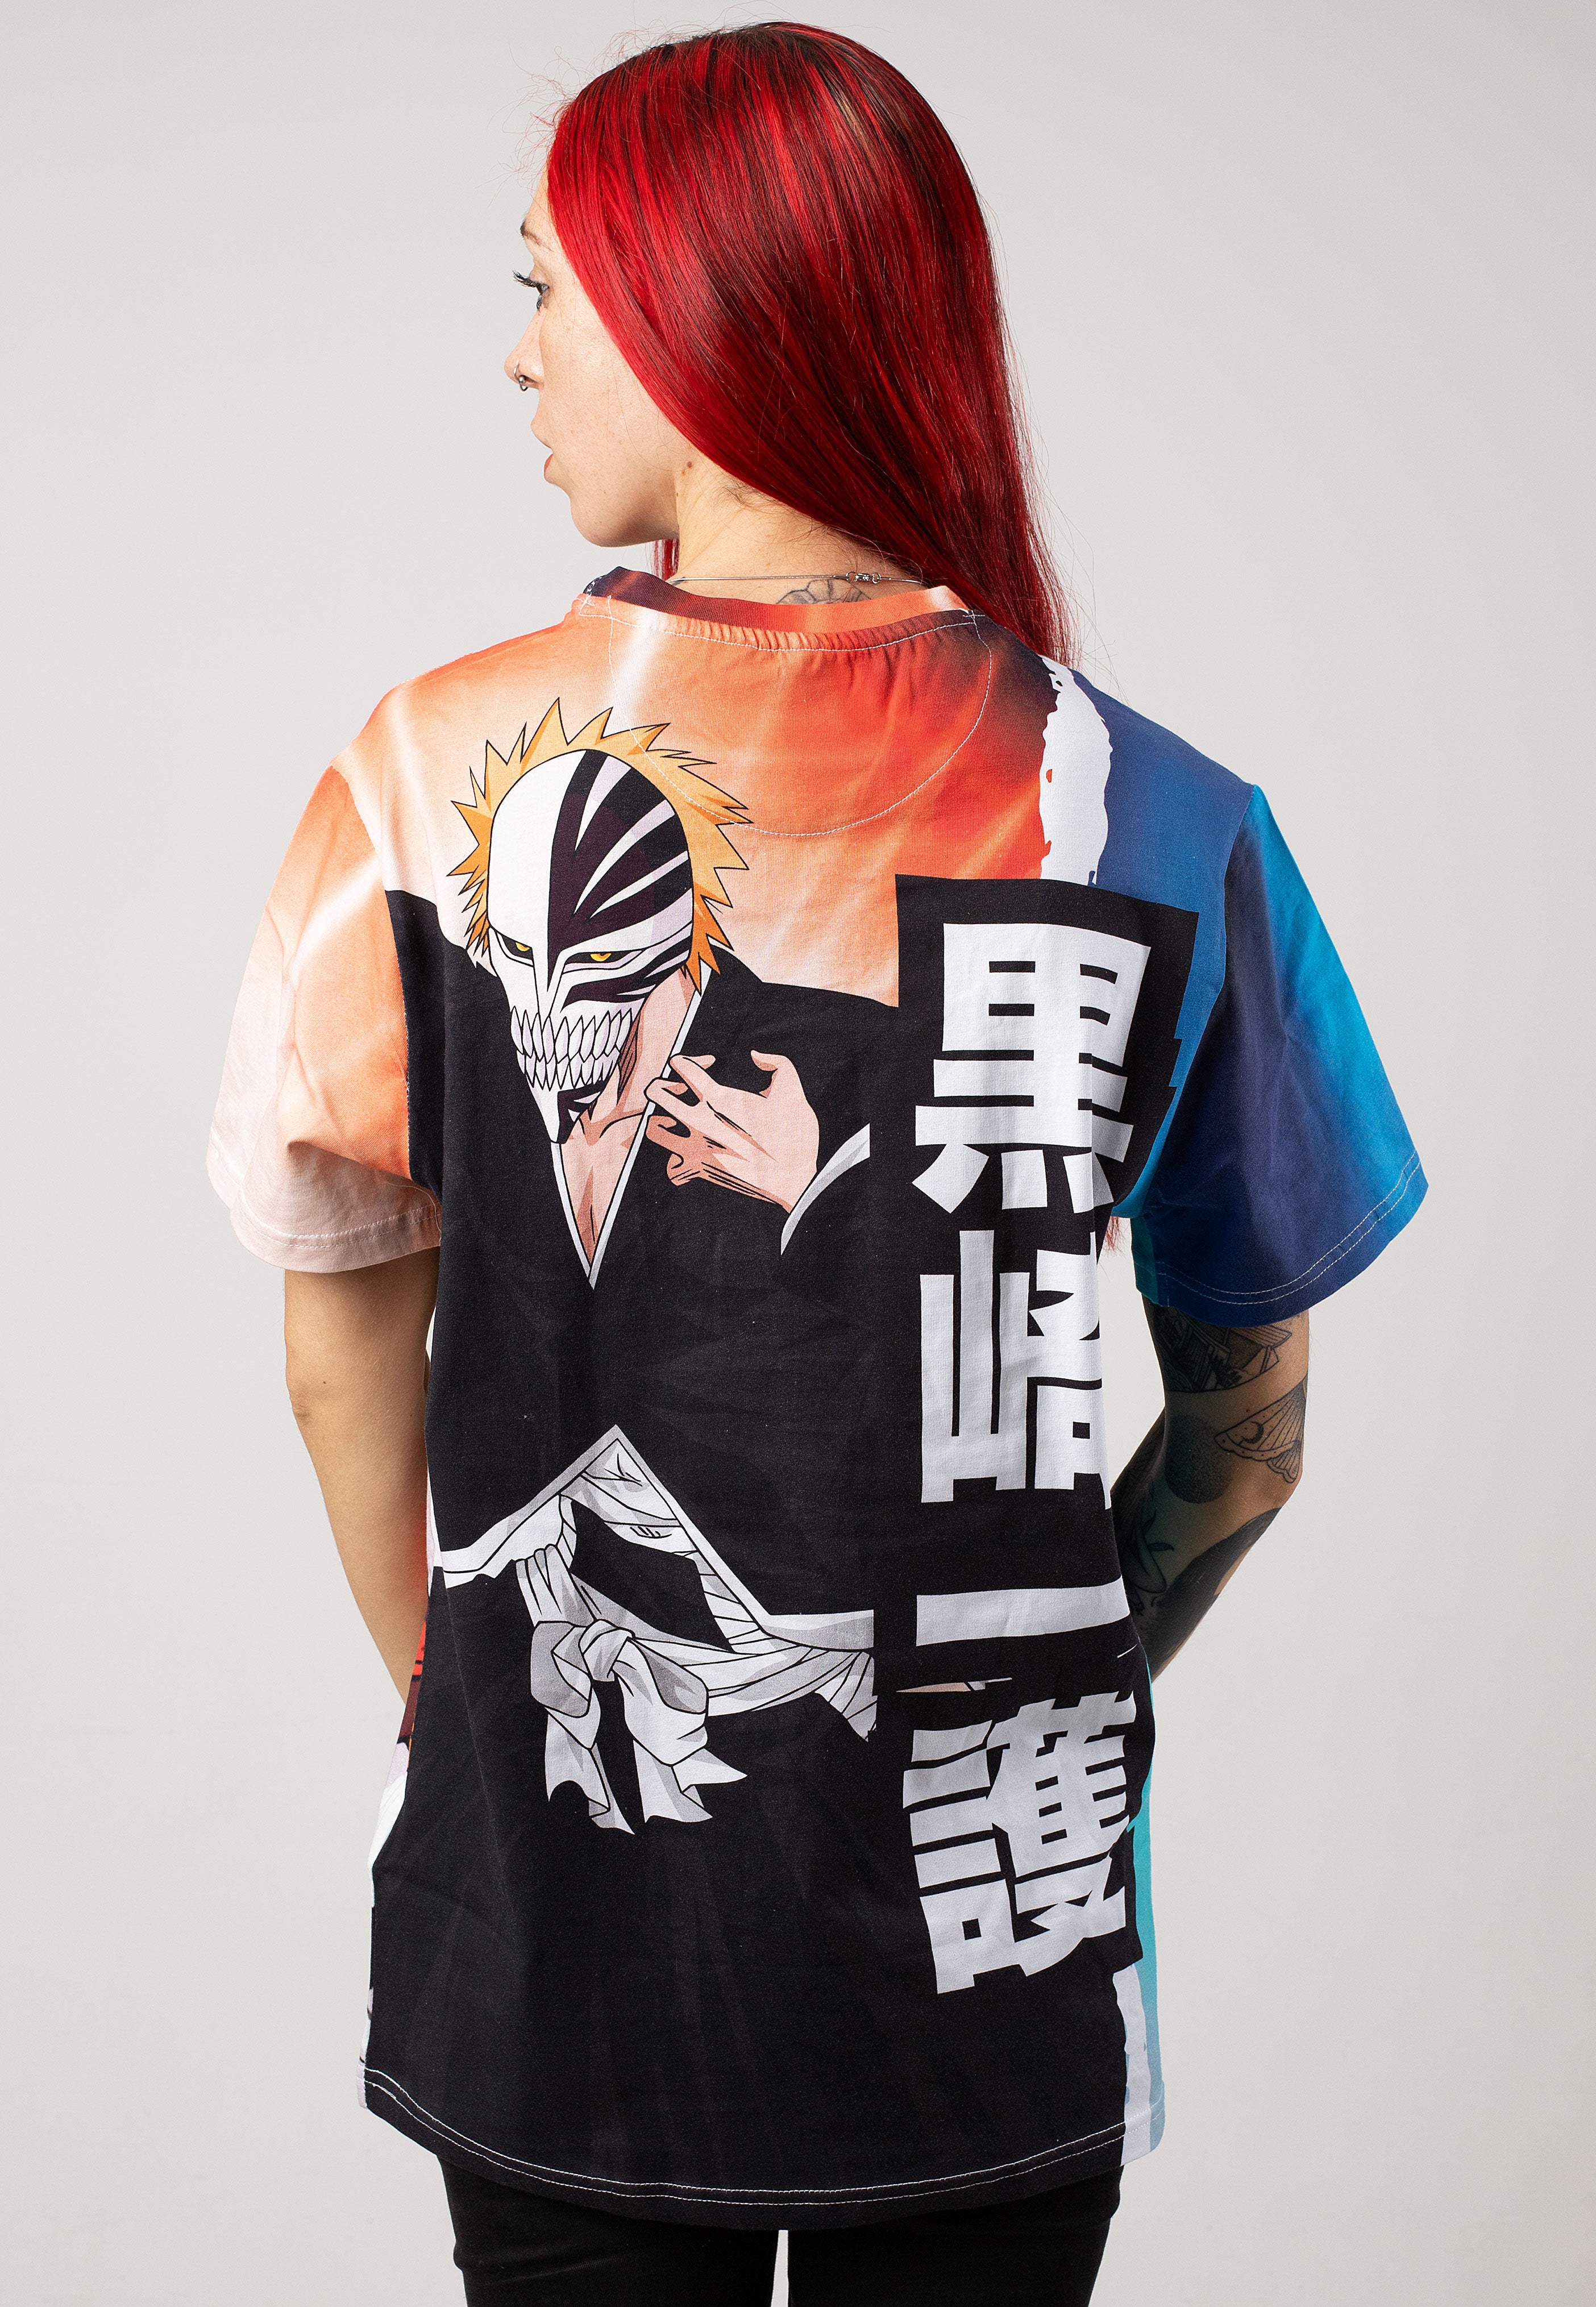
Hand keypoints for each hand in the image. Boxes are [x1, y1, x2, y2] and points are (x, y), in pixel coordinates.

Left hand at [644, 1050, 819, 1211]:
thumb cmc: (795, 1135)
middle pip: (657, 1092)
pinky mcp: (698, 1171)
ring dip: (662, 1123)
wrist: (794, 1180)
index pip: (682, 1065)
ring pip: (654, 1129)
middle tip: (678, 1092)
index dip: (690, 1060)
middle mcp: (700, 1120)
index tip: (705, 1065)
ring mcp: (695, 1147)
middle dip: (663, 1086)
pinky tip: (692, 1157)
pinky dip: (677, 1162)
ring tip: (675, 1124)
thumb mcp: (792, 1090)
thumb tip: (755, 1055)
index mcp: (719, 1097)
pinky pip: (671, 1167)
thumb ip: (777, 1063)